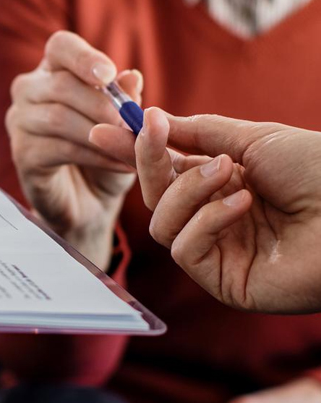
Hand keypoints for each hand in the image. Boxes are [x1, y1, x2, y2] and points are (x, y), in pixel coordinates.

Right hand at [6, 31, 142, 268]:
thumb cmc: (106, 155)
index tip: (109, 74)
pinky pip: (59, 149)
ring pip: (58, 117)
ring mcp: (20, 122)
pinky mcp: (22, 154)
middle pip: (61, 84)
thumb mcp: (124, 125)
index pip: (60, 47)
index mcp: (54, 71)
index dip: (83, 57)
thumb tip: (131, 77)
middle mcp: (29, 90)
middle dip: (102, 105)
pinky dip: (96, 156)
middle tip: (133, 124)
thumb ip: (126, 100)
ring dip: (101, 133)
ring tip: (132, 148)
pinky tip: (120, 165)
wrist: (91, 204)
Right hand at [91, 107, 320, 311]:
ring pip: (162, 224)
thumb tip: (150, 120)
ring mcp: (221, 253)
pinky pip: (184, 250)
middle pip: (155, 198)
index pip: (166, 172)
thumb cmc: (317, 170)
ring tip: (229, 173)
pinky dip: (206, 221)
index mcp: (225, 187)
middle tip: (153, 133)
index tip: (103, 128)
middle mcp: (217, 220)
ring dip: (188, 191)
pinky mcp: (225, 282)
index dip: (135, 152)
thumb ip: (196, 133)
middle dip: (149, 164)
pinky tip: (241, 205)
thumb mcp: (251, 138)